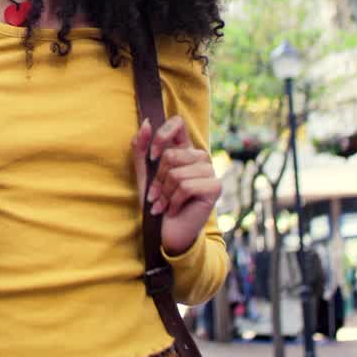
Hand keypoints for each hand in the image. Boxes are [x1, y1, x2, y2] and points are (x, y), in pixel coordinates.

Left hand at [132, 116, 221, 254]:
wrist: (167, 233)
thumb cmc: (156, 203)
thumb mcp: (144, 174)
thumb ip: (141, 149)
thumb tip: (145, 122)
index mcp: (184, 149)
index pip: (177, 123)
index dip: (162, 135)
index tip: (152, 156)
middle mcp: (200, 157)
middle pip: (172, 154)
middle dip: (158, 179)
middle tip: (156, 196)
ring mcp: (210, 172)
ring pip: (177, 173)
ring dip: (164, 193)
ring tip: (163, 205)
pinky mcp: (215, 187)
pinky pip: (186, 186)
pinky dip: (173, 201)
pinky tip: (172, 210)